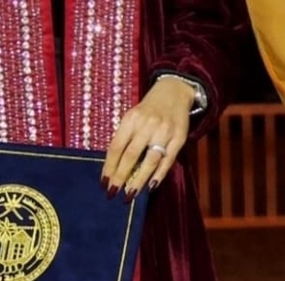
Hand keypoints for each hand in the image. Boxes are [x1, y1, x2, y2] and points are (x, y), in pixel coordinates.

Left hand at [101, 76, 195, 199]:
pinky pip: (168, 159)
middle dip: (121, 176)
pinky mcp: (180, 137)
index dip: (109, 166)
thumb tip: (114, 168)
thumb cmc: (148, 109)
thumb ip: (125, 138)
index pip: (116, 146)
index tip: (104, 183)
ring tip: (130, 194)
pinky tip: (151, 186)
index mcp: (131, 118)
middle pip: (131, 155)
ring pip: (150, 160)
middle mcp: (148, 124)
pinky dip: (159, 174)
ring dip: (139, 180)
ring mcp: (165, 130)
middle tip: (113, 192)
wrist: (174, 91)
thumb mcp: (132, 117)